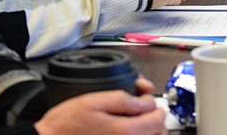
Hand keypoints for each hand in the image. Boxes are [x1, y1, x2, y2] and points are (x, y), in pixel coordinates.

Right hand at [34, 77, 165, 134]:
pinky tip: (126, 129)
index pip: (158, 118)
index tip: (144, 96)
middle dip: (153, 116)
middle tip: (140, 105)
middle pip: (159, 132)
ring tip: (134, 117)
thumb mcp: (94, 101)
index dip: (154, 103)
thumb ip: (124, 100)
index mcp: (126, 131)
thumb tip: (147, 101)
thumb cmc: (68, 123)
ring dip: (148, 128)